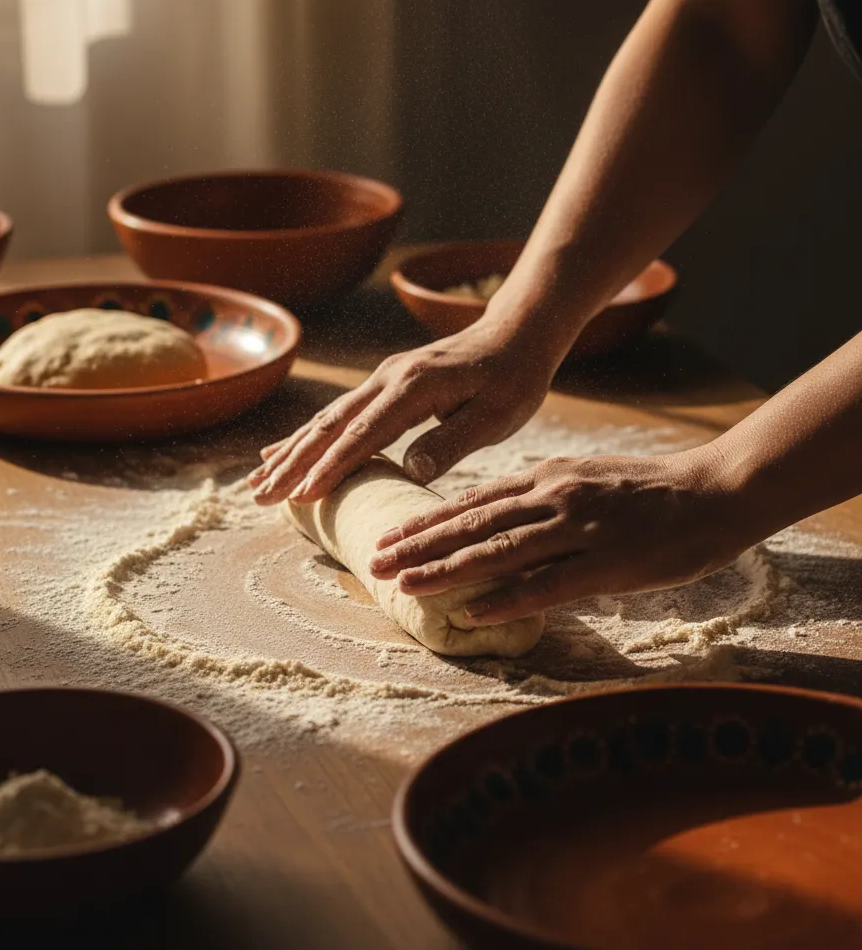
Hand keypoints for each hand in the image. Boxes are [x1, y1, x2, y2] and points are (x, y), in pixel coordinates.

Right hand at [248, 320, 559, 504]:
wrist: (516, 334)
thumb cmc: (513, 378)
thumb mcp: (497, 414)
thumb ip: (453, 440)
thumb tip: (409, 468)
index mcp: (415, 387)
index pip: (364, 433)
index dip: (332, 466)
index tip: (303, 496)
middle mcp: (389, 378)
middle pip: (331, 425)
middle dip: (293, 463)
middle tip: (260, 496)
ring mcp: (382, 378)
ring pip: (326, 420)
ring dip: (290, 452)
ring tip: (257, 483)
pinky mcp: (384, 384)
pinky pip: (336, 414)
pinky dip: (305, 436)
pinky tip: (279, 451)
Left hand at [368, 448, 748, 623]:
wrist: (716, 490)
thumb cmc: (654, 490)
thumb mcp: (588, 477)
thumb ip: (545, 495)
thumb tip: (502, 516)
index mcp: (549, 477)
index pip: (474, 501)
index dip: (427, 519)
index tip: (390, 533)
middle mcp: (554, 497)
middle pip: (473, 524)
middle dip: (419, 544)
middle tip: (374, 562)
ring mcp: (579, 528)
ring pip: (499, 551)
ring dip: (447, 570)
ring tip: (405, 585)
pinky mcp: (608, 562)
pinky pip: (548, 585)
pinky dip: (507, 600)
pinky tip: (474, 614)